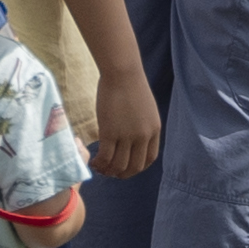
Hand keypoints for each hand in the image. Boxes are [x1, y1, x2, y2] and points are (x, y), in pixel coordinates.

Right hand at [85, 59, 162, 179]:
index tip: (127, 167)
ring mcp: (127, 136)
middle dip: (123, 174)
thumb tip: (131, 138)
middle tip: (111, 172)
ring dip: (109, 171)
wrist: (122, 73)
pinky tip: (94, 162)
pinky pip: (106, 157)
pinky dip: (100, 163)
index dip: (137, 168)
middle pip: (135, 166)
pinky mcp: (110, 132)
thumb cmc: (131, 85)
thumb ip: (142, 126)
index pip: (149, 159)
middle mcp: (143, 136)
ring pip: (119, 165)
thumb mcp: (145, 109)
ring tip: (100, 168)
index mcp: (154, 130)